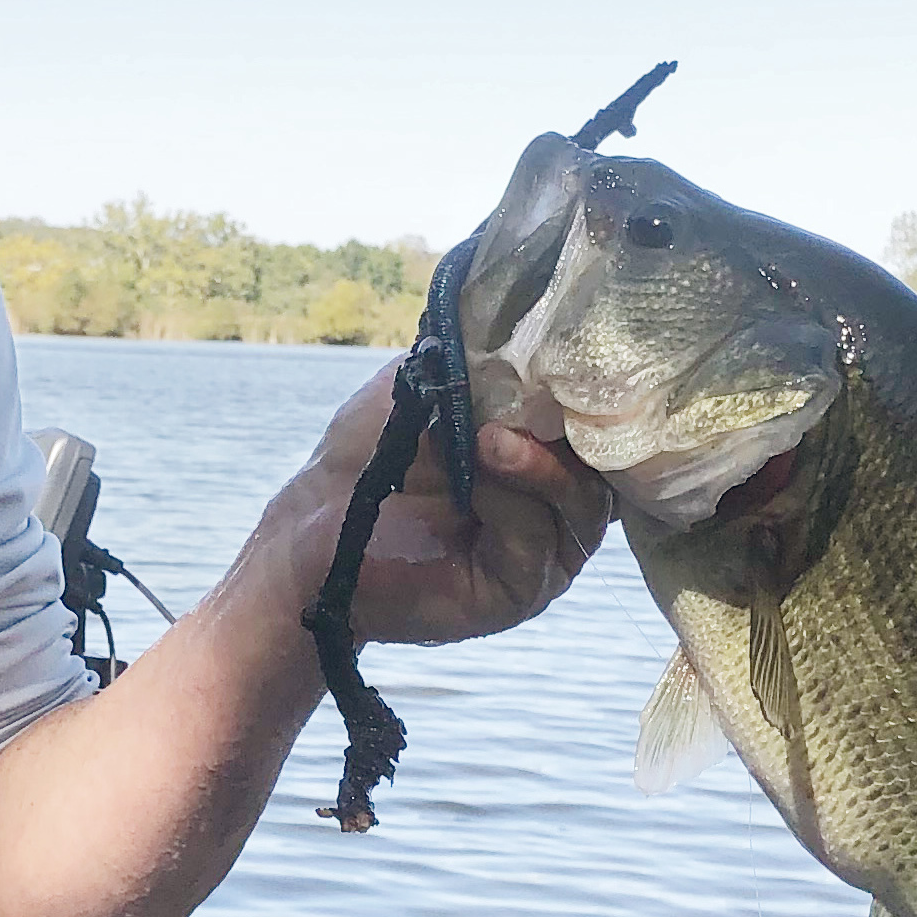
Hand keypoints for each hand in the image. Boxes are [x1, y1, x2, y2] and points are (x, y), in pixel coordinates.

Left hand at [280, 358, 612, 645]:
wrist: (315, 523)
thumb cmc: (374, 453)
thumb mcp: (430, 386)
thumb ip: (483, 360)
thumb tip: (535, 324)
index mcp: (544, 457)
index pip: (600, 428)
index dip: (594, 396)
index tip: (570, 362)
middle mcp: (554, 507)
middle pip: (602, 467)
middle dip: (571, 431)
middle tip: (528, 404)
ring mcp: (540, 553)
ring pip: (580, 508)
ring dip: (538, 469)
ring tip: (487, 441)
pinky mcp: (515, 592)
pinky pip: (535, 545)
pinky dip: (510, 505)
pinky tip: (474, 485)